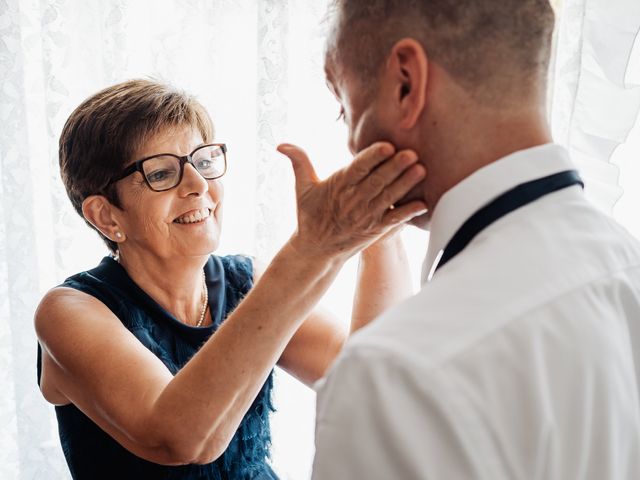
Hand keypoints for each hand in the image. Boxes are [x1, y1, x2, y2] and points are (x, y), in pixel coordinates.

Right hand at [277, 142, 426, 260]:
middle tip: (412, 153)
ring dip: (405, 185)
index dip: (372, 158)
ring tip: (422, 170)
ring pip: (388, 197)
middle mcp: (353, 200)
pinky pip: (394, 220)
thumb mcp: (302, 188)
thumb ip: (298, 162)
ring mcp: (366, 215)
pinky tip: (423, 203)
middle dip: (395, 168)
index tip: (387, 146)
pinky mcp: (375, 229)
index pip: (358, 168)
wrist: (316, 250)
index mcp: (339, 185)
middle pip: (377, 181)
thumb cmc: (310, 214)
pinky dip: (408, 212)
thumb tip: (280, 145)